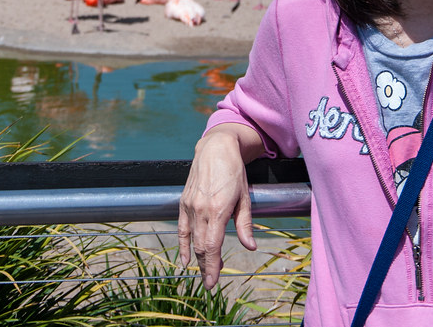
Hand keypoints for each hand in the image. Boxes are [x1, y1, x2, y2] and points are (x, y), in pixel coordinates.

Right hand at [178, 124, 262, 288]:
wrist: (215, 149)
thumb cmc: (234, 171)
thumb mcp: (245, 197)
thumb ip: (245, 223)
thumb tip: (251, 246)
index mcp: (218, 209)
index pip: (212, 246)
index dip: (212, 266)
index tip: (212, 282)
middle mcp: (201, 209)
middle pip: (200, 247)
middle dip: (205, 267)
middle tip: (211, 282)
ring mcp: (190, 205)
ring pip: (191, 240)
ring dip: (197, 258)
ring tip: (204, 271)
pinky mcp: (183, 202)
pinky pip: (181, 228)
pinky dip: (182, 245)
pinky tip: (185, 258)